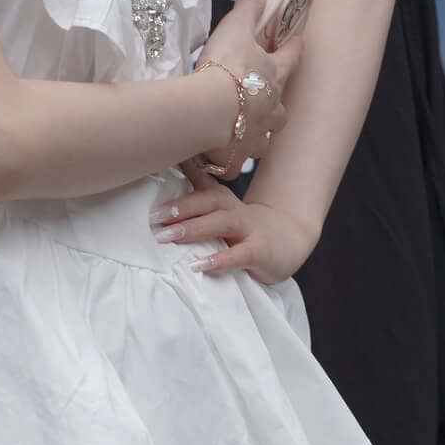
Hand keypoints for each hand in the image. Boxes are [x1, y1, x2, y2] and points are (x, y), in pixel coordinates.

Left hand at [151, 179, 316, 285]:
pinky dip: (219, 260)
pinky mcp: (260, 251)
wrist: (290, 238)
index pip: (199, 184)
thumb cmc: (246, 227)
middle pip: (207, 201)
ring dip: (194, 229)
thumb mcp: (221, 210)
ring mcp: (250, 229)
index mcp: (222, 199)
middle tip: (154, 218)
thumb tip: (165, 184)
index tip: (154, 178)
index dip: (177, 182)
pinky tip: (200, 266)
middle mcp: (234, 209)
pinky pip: (238, 255)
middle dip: (180, 208)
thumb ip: (198, 197)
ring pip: (221, 223)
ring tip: (169, 237)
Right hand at [195, 0, 301, 179]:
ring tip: (243, 132)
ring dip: (257, 134)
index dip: (294, 47)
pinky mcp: (237, 160)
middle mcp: (273, 111)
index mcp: (274, 77)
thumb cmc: (225, 68)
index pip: (291, 58)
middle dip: (275, 104)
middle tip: (264, 101)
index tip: (298, 41)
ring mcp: (257, 138)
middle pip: (281, 108)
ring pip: (264, 138)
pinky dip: (232, 158)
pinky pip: (237, 161)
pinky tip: (222, 156)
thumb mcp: (235, 29)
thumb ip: (249, 7)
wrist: (209, 113)